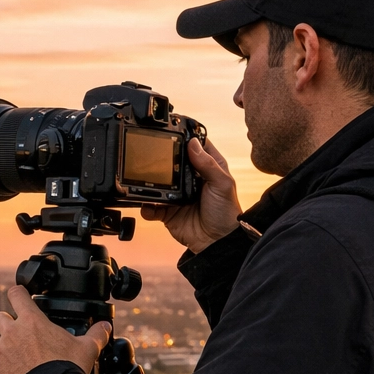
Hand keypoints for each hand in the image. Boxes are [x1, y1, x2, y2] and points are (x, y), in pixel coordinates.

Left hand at [0, 286, 111, 373]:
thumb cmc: (67, 369)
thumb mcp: (87, 348)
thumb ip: (96, 334)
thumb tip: (105, 326)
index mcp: (32, 321)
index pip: (16, 294)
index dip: (18, 293)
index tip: (19, 295)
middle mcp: (11, 332)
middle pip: (0, 316)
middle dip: (7, 322)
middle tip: (19, 334)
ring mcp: (0, 351)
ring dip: (5, 347)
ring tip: (20, 360)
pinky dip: (2, 369)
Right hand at [140, 137, 240, 252]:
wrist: (217, 243)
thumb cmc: (227, 213)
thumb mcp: (222, 184)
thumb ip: (207, 164)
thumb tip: (192, 143)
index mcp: (207, 167)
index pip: (194, 145)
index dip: (184, 137)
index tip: (172, 129)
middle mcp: (190, 178)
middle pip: (170, 161)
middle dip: (161, 159)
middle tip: (153, 157)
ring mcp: (176, 194)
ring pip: (157, 183)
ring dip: (150, 183)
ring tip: (146, 182)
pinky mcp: (167, 211)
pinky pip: (151, 206)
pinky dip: (146, 206)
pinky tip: (149, 206)